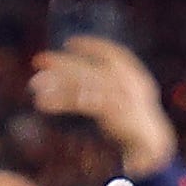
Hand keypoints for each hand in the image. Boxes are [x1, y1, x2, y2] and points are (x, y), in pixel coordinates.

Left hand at [32, 34, 179, 175]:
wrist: (152, 142)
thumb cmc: (134, 117)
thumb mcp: (125, 95)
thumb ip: (107, 82)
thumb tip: (73, 72)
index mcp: (136, 75)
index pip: (114, 54)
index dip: (93, 45)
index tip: (70, 42)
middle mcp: (130, 83)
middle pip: (90, 69)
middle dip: (63, 63)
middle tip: (38, 60)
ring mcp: (122, 97)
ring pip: (83, 85)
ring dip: (56, 84)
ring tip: (34, 85)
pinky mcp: (112, 113)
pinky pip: (81, 103)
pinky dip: (60, 102)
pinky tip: (43, 104)